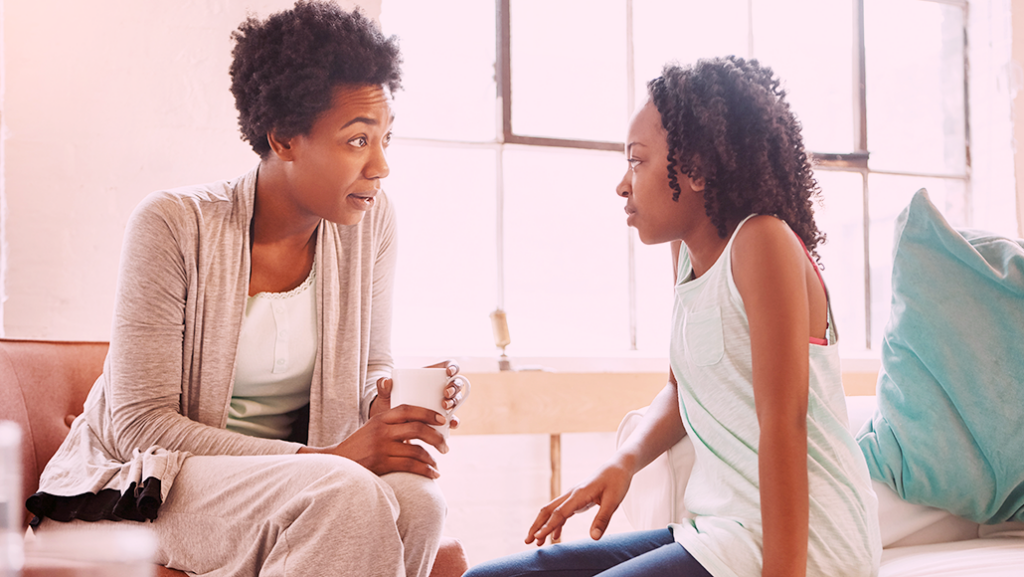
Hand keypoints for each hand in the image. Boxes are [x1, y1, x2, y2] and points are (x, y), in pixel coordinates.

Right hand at [300, 404, 448, 477]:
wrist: (339, 463)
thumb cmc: (361, 445)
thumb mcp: (373, 427)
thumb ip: (393, 422)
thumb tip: (422, 422)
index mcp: (380, 418)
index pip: (408, 410)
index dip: (427, 413)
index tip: (442, 420)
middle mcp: (381, 431)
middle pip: (417, 429)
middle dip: (436, 438)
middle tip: (445, 446)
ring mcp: (381, 447)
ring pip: (416, 450)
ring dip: (432, 458)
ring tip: (436, 465)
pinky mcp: (382, 464)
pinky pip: (410, 466)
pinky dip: (425, 470)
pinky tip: (432, 474)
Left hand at [370, 360, 468, 428]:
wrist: (388, 426)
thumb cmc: (389, 404)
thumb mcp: (385, 395)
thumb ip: (383, 387)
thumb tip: (385, 381)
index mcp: (430, 377)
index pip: (448, 367)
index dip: (452, 367)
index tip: (448, 372)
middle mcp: (440, 389)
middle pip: (455, 384)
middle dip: (454, 388)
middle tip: (445, 394)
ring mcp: (442, 404)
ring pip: (456, 400)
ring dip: (455, 402)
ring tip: (445, 406)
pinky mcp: (442, 420)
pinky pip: (452, 419)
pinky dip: (454, 421)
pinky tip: (451, 423)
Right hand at [525, 460, 632, 545]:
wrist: (618, 467)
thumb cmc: (617, 482)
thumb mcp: (613, 502)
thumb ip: (602, 520)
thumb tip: (594, 538)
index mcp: (579, 495)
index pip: (559, 513)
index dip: (547, 527)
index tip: (537, 538)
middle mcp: (571, 495)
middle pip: (548, 510)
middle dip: (536, 525)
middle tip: (527, 541)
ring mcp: (572, 496)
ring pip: (552, 511)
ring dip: (543, 525)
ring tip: (537, 542)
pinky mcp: (576, 499)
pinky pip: (561, 512)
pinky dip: (556, 524)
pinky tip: (555, 536)